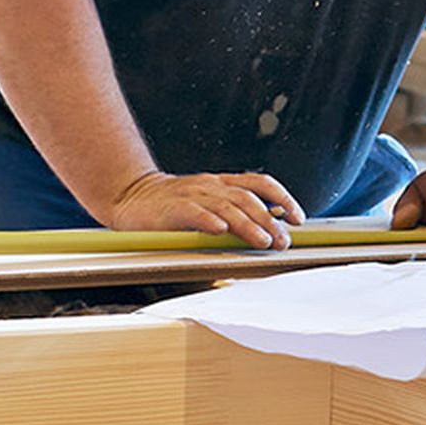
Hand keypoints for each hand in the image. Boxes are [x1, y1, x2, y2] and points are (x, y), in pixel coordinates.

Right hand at [106, 168, 302, 251]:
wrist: (128, 196)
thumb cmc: (169, 206)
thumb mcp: (205, 204)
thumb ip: (231, 214)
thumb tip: (267, 232)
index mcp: (220, 183)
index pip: (259, 182)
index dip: (283, 198)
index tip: (297, 218)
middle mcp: (209, 185)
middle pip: (248, 198)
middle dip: (270, 221)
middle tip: (283, 241)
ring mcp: (190, 194)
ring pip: (227, 206)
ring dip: (249, 225)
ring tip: (263, 241)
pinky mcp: (171, 208)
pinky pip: (193, 212)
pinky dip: (209, 220)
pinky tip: (220, 231)